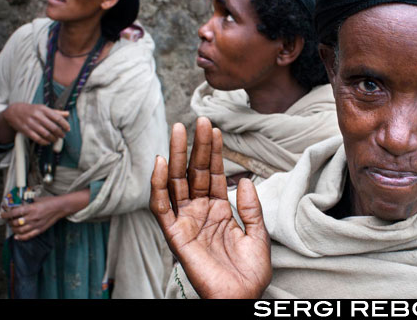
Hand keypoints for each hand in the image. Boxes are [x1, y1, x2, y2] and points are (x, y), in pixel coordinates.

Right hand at [0, 102, 69, 145]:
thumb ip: (56, 112)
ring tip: (56, 139)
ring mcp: (31, 123)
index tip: (68, 129)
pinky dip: (44, 142)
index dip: (64, 124)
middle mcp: (37, 116)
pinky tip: (48, 142)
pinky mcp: (26, 130)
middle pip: (53, 127)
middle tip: (62, 136)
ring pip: (46, 134)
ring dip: (53, 138)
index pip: (57, 118)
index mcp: (43, 109)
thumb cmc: (32, 110)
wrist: (13, 112)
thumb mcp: (43, 108)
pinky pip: (37, 138)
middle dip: (60, 133)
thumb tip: (68, 114)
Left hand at [1, 195, 65, 240]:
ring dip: (13, 229)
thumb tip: (19, 205)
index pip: (14, 213)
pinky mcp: (40, 229)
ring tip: (12, 227)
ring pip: (20, 230)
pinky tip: (16, 236)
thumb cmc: (50, 202)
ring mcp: (36, 224)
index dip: (6, 214)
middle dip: (9, 222)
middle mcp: (32, 217)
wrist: (61, 207)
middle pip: (15, 222)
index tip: (2, 214)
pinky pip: (28, 236)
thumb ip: (28, 203)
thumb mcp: (37, 199)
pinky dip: (21, 237)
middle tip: (8, 220)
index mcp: (31, 208)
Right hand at [150, 117, 271, 298]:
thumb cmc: (250, 272)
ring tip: (180, 130)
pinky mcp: (174, 234)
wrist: (241, 297)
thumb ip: (251, 206)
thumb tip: (244, 178)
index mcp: (219, 210)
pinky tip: (163, 163)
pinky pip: (161, 207)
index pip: (213, 174)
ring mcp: (185, 221)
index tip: (215, 129)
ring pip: (177, 182)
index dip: (214, 152)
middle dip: (197, 146)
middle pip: (194, 172)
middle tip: (200, 120)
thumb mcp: (257, 234)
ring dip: (177, 156)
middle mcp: (199, 212)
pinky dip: (159, 185)